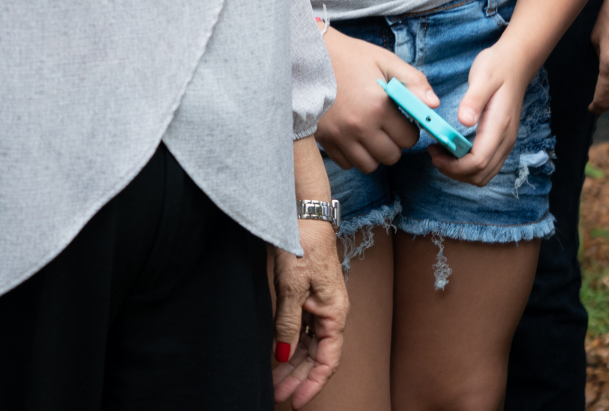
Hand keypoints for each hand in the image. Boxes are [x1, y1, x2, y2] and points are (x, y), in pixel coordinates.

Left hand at [271, 220, 346, 407]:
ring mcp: (319, 306)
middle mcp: (330, 314)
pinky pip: (301, 330)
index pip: (327, 360)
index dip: (312, 383)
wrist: (303, 215)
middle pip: (316, 356)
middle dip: (298, 378)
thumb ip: (288, 324)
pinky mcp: (307, 297)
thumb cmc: (304, 246)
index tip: (297, 401)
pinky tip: (277, 355)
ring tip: (274, 381)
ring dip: (292, 364)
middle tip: (277, 395)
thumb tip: (282, 355)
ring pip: (308, 345)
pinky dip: (289, 345)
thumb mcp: (292, 288)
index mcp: (335, 314)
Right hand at [315, 29, 437, 172]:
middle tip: (387, 126)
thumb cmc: (351, 56)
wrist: (309, 56)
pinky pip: (347, 164)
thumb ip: (414, 82)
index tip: (401, 119)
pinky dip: (354, 155)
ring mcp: (341, 137)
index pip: (409, 138)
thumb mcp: (385, 61)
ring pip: (370, 166)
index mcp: (379, 106)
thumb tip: (434, 105)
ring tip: (371, 133)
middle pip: (391, 156)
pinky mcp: (325, 141)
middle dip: (394, 143)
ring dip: (375, 153)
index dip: (409, 129)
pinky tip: (353, 137)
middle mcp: (360, 126)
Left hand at [432, 41, 531, 186]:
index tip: (435, 154)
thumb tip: (464, 121)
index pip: (478, 161)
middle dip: (454, 172)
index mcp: (500, 126)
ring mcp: (505, 142)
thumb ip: (474, 99)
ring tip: (441, 153)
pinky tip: (453, 150)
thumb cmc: (498, 67)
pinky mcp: (501, 141)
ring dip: (460, 172)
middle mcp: (505, 140)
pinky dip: (468, 167)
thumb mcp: (483, 76)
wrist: (516, 63)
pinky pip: (486, 166)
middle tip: (434, 154)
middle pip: (480, 174)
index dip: (455, 165)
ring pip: (484, 174)